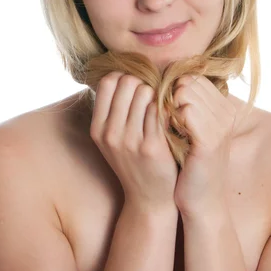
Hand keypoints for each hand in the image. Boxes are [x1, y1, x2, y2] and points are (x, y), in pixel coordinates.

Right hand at [90, 71, 178, 212]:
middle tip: (154, 95)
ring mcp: (129, 140)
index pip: (108, 81)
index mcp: (98, 128)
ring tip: (162, 105)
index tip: (138, 88)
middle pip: (128, 82)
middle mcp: (110, 133)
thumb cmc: (134, 161)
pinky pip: (160, 109)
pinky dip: (168, 106)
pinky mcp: (151, 147)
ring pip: (145, 91)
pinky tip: (172, 114)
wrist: (149, 198)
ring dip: (157, 93)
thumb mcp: (113, 138)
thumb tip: (120, 71)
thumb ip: (113, 109)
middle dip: (144, 82)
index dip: (125, 77)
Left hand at [172, 75, 238, 216]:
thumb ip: (185, 104)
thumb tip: (166, 79)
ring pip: (185, 92)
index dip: (174, 90)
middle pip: (188, 82)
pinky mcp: (210, 140)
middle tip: (164, 122)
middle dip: (170, 96)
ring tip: (166, 129)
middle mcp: (226, 113)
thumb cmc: (190, 164)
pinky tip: (168, 135)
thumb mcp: (191, 130)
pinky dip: (170, 118)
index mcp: (224, 108)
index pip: (193, 78)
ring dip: (168, 107)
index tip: (166, 113)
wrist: (201, 202)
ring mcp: (220, 125)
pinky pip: (185, 111)